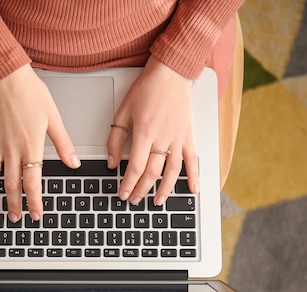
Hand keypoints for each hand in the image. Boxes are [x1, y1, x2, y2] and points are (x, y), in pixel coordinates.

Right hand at [0, 64, 79, 221]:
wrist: (6, 74)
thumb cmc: (30, 92)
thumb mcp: (53, 118)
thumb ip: (63, 144)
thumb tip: (74, 162)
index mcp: (31, 146)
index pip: (33, 182)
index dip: (35, 201)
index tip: (36, 214)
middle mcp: (11, 149)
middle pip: (12, 184)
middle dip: (15, 204)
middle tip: (16, 218)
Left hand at [107, 56, 199, 206]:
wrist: (170, 73)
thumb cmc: (146, 90)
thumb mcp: (123, 112)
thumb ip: (115, 139)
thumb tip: (111, 163)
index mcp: (144, 132)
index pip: (135, 167)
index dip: (128, 184)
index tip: (123, 194)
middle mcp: (162, 138)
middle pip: (152, 172)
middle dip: (141, 190)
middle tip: (134, 200)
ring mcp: (177, 138)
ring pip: (172, 171)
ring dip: (165, 189)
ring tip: (157, 202)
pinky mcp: (188, 136)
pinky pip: (193, 160)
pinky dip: (194, 176)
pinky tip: (193, 190)